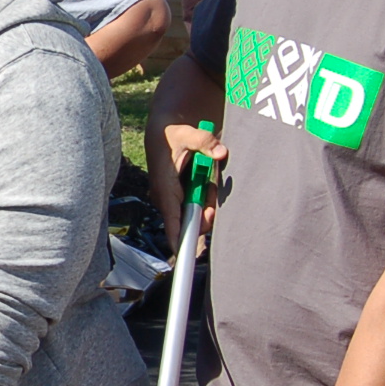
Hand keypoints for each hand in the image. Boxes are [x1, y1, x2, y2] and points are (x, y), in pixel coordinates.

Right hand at [148, 124, 225, 241]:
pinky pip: (196, 203)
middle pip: (189, 222)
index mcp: (165, 189)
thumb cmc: (171, 134)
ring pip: (195, 212)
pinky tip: (205, 180)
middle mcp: (167, 198)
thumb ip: (204, 142)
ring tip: (206, 181)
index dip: (179, 241)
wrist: (163, 129)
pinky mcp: (179, 194)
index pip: (172, 223)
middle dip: (205, 215)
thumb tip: (221, 153)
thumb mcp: (187, 134)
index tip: (186, 257)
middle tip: (212, 203)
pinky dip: (205, 195)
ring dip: (206, 201)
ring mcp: (173, 197)